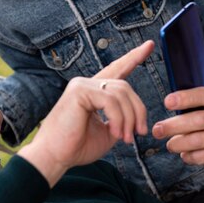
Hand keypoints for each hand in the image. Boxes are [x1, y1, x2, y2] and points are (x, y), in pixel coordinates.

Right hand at [19, 41, 153, 186]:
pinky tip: (115, 132)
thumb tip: (136, 117)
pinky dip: (118, 118)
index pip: (116, 70)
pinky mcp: (79, 91)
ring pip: (121, 93)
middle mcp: (86, 84)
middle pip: (125, 86)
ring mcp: (81, 85)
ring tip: (125, 138)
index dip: (132, 57)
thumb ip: (121, 119)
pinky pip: (110, 101)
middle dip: (138, 110)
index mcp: (92, 92)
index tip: (149, 45)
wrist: (54, 157)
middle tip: (138, 133)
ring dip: (129, 118)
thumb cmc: (76, 148)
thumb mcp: (107, 133)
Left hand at [151, 55, 203, 194]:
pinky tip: (184, 154)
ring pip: (197, 140)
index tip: (166, 101)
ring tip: (168, 144)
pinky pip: (202, 156)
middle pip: (198, 120)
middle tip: (156, 129)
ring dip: (178, 143)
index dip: (186, 97)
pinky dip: (189, 156)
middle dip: (173, 125)